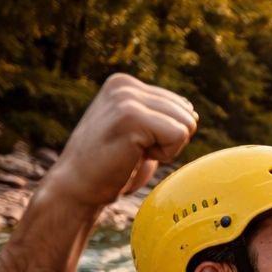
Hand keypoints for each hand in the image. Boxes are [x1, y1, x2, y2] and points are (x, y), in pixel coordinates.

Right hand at [41, 74, 196, 210]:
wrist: (79, 187)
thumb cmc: (113, 167)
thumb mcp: (139, 132)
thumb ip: (160, 116)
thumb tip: (193, 112)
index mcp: (125, 84)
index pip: (182, 106)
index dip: (167, 134)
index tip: (135, 144)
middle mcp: (124, 84)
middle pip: (188, 114)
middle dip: (170, 141)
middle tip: (134, 151)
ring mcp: (126, 98)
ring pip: (187, 124)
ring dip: (167, 148)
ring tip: (133, 153)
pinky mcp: (131, 116)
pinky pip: (179, 135)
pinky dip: (165, 154)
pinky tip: (135, 157)